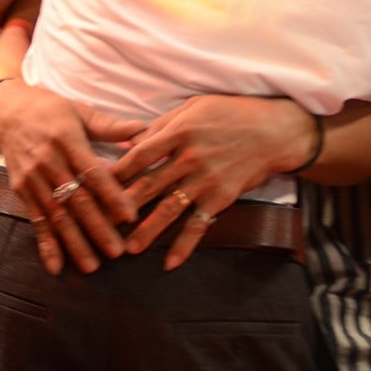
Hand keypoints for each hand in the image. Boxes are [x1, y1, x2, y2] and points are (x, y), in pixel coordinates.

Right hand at [0, 81, 140, 275]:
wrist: (5, 111)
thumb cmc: (49, 109)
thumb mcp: (79, 110)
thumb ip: (111, 126)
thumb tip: (144, 132)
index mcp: (66, 140)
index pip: (92, 172)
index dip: (111, 195)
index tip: (130, 216)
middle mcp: (48, 161)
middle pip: (76, 200)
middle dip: (97, 227)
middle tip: (117, 250)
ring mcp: (32, 178)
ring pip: (56, 216)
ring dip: (74, 242)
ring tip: (92, 266)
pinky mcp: (21, 191)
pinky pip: (35, 221)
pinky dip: (45, 245)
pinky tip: (56, 267)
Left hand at [111, 95, 312, 269]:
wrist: (275, 131)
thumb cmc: (233, 113)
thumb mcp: (195, 107)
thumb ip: (162, 125)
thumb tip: (129, 141)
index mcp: (179, 132)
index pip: (139, 155)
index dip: (116, 171)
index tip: (95, 184)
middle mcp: (189, 158)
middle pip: (148, 185)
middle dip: (123, 206)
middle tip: (100, 223)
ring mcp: (206, 180)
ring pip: (169, 209)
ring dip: (147, 231)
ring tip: (128, 249)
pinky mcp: (221, 198)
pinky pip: (199, 225)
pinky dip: (184, 245)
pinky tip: (170, 263)